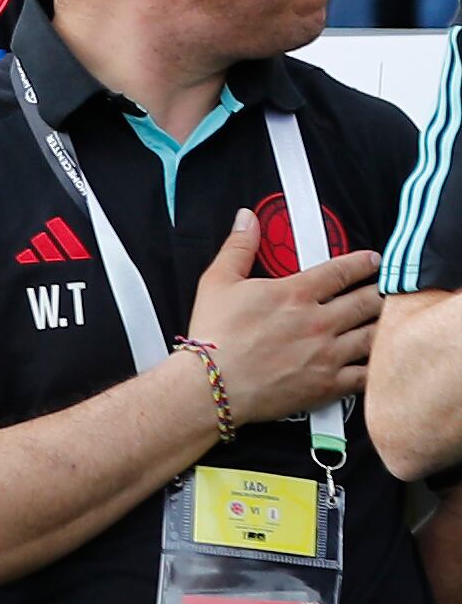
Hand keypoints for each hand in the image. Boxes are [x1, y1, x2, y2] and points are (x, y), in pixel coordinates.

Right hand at [184, 208, 381, 426]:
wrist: (212, 385)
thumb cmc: (213, 334)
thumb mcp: (217, 282)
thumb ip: (238, 247)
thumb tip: (246, 218)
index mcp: (296, 293)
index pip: (342, 271)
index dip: (363, 263)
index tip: (374, 262)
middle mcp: (319, 321)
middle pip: (367, 301)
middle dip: (381, 292)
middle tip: (387, 290)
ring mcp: (327, 354)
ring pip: (373, 335)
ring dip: (384, 325)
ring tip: (390, 321)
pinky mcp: (328, 384)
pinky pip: (366, 373)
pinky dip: (377, 365)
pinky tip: (380, 360)